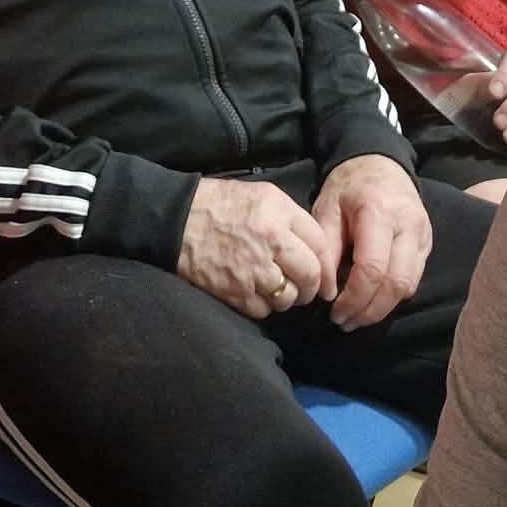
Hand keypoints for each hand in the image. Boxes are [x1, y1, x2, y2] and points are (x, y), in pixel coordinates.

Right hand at [177, 178, 337, 319]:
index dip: (328, 263)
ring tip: (280, 290)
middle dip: (314, 287)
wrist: (178, 219)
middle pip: (310, 274)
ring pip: (289, 297)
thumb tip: (315, 248)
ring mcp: (252, 269)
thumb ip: (292, 218)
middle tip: (309, 289)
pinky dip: (264, 307)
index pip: (320, 244)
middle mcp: (270, 241)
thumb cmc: (222, 204)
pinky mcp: (234, 292)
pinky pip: (263, 311)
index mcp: (279, 213)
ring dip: (289, 298)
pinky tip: (257, 294)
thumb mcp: (263, 195)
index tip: (326, 275)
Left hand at [312, 154, 430, 329]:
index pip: (372, 268)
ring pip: (409, 286)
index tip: (334, 312)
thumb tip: (326, 293)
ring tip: (356, 317)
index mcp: (379, 212)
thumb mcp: (326, 209)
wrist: (379, 163)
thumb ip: (326, 251)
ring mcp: (423, 234)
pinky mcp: (428, 242)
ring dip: (382, 308)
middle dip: (369, 311)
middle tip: (345, 323)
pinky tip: (373, 299)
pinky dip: (393, 295)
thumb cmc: (348, 186)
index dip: (353, 298)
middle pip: (396, 284)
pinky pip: (414, 278)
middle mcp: (408, 224)